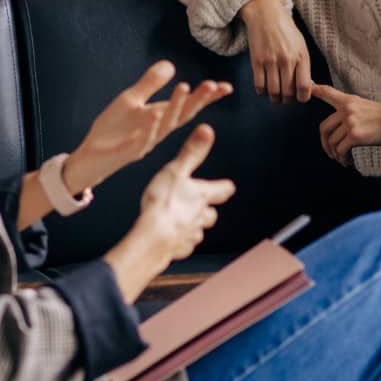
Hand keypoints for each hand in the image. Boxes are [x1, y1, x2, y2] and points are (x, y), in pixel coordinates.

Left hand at [65, 60, 232, 190]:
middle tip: (213, 85)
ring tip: (185, 86)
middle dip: (198, 100)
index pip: (188, 106)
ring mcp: (144, 141)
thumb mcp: (131, 100)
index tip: (226, 87)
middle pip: (182, 115)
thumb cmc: (113, 129)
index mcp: (160, 118)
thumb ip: (150, 83)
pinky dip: (148, 127)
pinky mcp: (127, 150)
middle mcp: (157, 131)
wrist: (91, 156)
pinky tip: (155, 113)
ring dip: (175, 106)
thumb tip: (171, 64)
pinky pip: (140, 139)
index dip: (207, 98)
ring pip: (164, 125)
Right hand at [133, 125, 236, 262]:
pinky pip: (183, 246)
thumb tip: (207, 130)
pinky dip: (179, 242)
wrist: (153, 237)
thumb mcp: (176, 170)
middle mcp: (200, 217)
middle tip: (202, 206)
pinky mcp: (178, 250)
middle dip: (207, 210)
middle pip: (211, 215)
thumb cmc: (164, 203)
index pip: (222, 190)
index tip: (227, 186)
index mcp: (202, 196)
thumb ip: (191, 152)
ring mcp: (190, 235)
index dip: (224, 187)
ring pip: (198, 232)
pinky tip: (171, 239)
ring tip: (182, 222)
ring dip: (193, 227)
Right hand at [239, 0, 311, 103]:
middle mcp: (287, 59)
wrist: (266, 14)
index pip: (305, 87)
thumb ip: (304, 66)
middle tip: (286, 97)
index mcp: (301, 56)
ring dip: (274, 98)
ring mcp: (270, 60)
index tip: (300, 97)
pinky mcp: (256, 60)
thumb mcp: (301, 46)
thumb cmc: (286, 30)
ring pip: (273, 92)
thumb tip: (306, 89)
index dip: (303, 98)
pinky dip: (262, 91)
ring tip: (275, 95)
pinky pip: (259, 85)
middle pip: (288, 93)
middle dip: (287, 100)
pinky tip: (264, 88)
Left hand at [311, 84, 380, 165]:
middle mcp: (346, 110)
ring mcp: (350, 122)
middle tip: (331, 153)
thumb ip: (351, 113)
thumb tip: (340, 130)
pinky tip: (348, 162)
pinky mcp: (355, 136)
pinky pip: (341, 151)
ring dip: (336, 154)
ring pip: (332, 142)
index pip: (327, 92)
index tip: (307, 91)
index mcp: (349, 101)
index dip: (314, 90)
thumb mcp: (366, 107)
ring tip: (343, 160)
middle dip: (325, 144)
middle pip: (324, 128)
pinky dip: (343, 159)